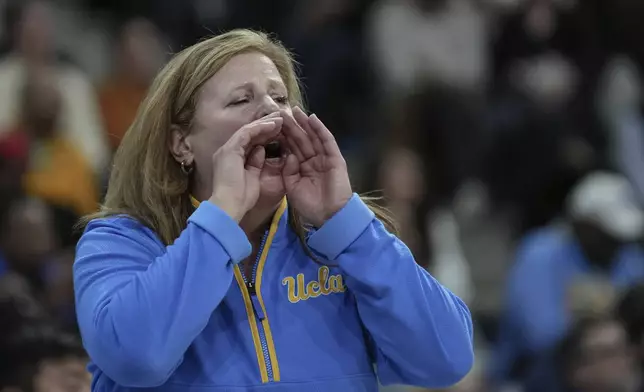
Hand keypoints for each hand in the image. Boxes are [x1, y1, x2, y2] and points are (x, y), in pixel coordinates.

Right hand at [209, 112, 282, 220]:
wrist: (229, 206)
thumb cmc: (241, 199)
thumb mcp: (252, 177)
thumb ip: (255, 163)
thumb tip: (260, 151)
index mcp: (231, 159)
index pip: (250, 142)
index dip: (264, 135)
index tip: (279, 131)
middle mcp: (227, 151)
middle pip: (248, 133)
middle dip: (265, 125)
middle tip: (280, 119)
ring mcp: (227, 149)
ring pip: (248, 130)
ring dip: (264, 124)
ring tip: (280, 119)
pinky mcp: (230, 150)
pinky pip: (247, 134)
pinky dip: (260, 128)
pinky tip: (273, 125)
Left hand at [281, 107, 351, 226]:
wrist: (329, 216)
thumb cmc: (310, 205)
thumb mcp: (292, 187)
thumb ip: (288, 171)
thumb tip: (288, 155)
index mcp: (302, 167)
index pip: (291, 147)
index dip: (282, 136)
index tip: (271, 124)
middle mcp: (313, 160)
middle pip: (300, 139)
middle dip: (291, 125)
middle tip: (280, 111)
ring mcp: (325, 158)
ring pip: (312, 136)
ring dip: (304, 123)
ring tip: (294, 110)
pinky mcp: (335, 158)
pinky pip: (327, 141)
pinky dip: (320, 129)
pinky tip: (312, 118)